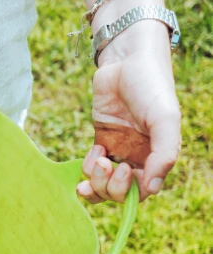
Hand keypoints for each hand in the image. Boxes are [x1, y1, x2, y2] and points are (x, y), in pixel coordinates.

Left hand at [77, 21, 180, 203]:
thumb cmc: (152, 87)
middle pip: (118, 192)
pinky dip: (88, 165)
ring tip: (98, 159)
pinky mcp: (100, 141)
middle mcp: (137, 157)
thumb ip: (163, 153)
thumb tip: (153, 187)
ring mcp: (117, 150)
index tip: (123, 170)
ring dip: (94, 180)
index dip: (129, 190)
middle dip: (108, 187)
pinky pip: (90, 167)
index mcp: (156, 156)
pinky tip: (95, 149)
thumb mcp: (165, 119)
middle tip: (106, 165)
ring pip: (101, 184)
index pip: (142, 191)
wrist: (127, 61)